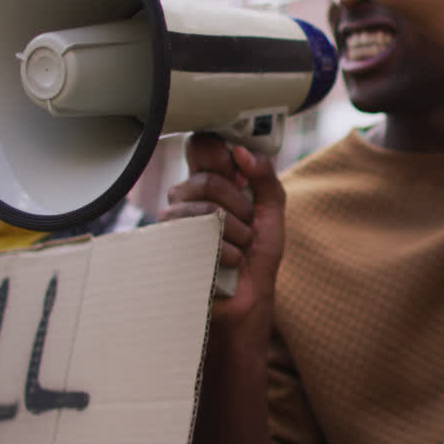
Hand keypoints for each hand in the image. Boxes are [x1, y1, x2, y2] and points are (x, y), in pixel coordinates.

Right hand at [161, 133, 285, 324]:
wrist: (250, 297)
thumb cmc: (258, 254)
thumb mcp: (272, 210)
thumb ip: (264, 176)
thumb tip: (242, 152)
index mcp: (208, 181)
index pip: (200, 146)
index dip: (220, 155)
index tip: (238, 174)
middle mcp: (185, 197)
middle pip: (208, 181)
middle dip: (241, 207)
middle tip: (248, 224)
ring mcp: (175, 224)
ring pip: (207, 211)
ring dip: (239, 233)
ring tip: (241, 246)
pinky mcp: (171, 249)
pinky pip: (204, 239)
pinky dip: (230, 253)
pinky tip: (230, 262)